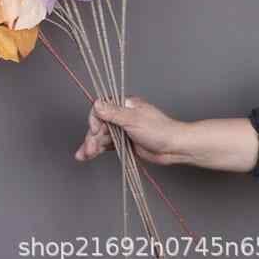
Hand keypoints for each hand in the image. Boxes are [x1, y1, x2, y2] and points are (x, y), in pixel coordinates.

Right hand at [75, 96, 258, 172]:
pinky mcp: (125, 142)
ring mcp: (123, 129)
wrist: (175, 148)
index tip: (95, 130)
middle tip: (88, 149)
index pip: (102, 108)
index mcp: (125, 105)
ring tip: (84, 155)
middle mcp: (122, 115)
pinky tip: (88, 155)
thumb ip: (114, 113)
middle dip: (92, 136)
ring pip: (102, 135)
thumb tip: (97, 103)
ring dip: (92, 144)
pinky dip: (98, 149)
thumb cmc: (160, 130)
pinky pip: (108, 145)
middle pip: (100, 124)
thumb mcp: (134, 120)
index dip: (95, 119)